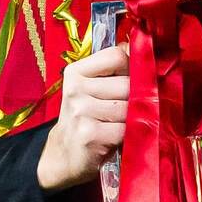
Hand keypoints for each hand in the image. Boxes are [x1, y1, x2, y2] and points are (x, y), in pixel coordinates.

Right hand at [37, 44, 128, 190]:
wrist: (64, 154)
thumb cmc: (85, 118)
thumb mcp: (91, 89)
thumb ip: (112, 69)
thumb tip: (136, 47)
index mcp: (75, 72)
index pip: (116, 55)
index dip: (132, 67)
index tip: (132, 79)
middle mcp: (75, 89)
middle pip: (127, 83)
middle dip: (137, 98)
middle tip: (130, 109)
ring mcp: (80, 111)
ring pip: (129, 107)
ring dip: (133, 119)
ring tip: (121, 124)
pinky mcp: (89, 134)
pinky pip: (125, 129)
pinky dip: (128, 135)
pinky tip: (116, 137)